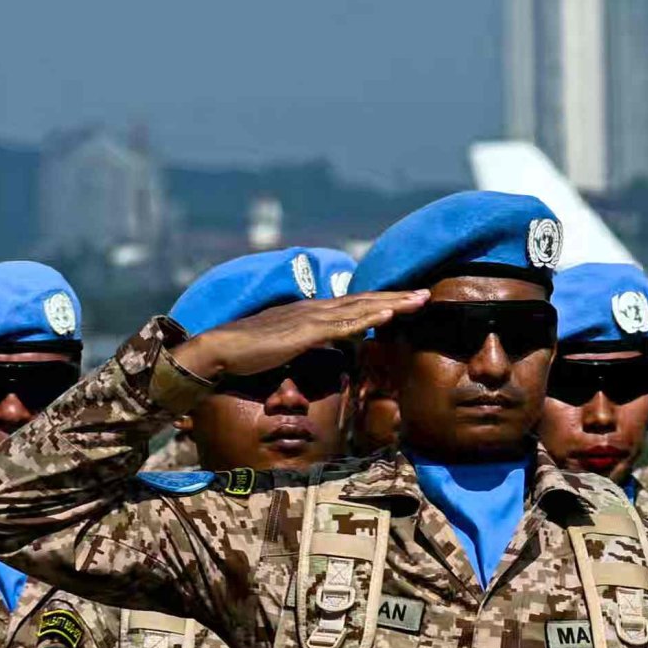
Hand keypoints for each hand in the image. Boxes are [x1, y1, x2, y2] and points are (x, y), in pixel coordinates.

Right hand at [172, 288, 430, 386]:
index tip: (407, 301)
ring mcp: (311, 318)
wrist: (221, 349)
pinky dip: (368, 318)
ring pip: (360, 308)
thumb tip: (325, 349)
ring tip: (419, 300)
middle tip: (426, 294)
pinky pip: (343, 325)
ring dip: (391, 304)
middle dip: (397, 298)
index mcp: (311, 313)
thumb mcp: (286, 346)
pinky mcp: (305, 332)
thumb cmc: (248, 352)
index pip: (353, 305)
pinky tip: (388, 315)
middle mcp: (315, 309)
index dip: (381, 302)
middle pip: (364, 301)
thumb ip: (308, 344)